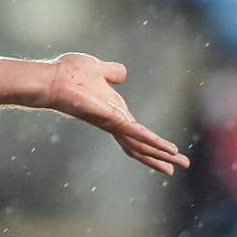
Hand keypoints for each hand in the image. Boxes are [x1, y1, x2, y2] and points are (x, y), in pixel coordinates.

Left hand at [44, 53, 189, 175]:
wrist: (54, 77)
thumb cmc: (69, 74)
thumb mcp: (98, 69)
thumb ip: (111, 72)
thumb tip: (122, 73)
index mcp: (114, 112)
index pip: (136, 133)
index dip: (152, 143)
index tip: (170, 152)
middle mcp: (114, 122)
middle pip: (140, 146)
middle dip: (160, 157)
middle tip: (181, 167)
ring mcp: (112, 123)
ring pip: (142, 144)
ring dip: (162, 154)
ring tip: (182, 164)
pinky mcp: (111, 120)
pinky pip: (137, 133)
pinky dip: (154, 142)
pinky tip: (170, 150)